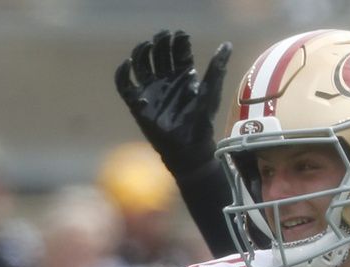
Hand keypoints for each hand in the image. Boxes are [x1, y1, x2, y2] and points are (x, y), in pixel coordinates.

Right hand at [113, 29, 231, 174]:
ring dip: (141, 52)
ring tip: (148, 44)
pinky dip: (122, 72)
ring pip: (140, 64)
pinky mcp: (137, 102)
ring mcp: (151, 90)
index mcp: (183, 78)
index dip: (178, 42)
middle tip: (164, 35)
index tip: (181, 34)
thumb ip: (216, 69)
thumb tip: (227, 44)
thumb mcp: (210, 93)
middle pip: (158, 55)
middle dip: (160, 43)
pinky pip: (124, 84)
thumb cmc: (201, 123)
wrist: (189, 149)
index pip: (178, 53)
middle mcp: (166, 81)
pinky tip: (129, 62)